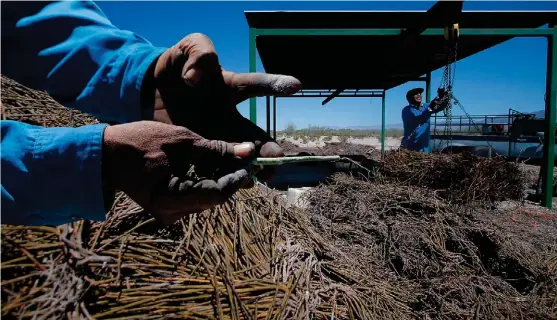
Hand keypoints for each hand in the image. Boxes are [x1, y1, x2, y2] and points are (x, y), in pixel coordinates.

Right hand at [102, 121, 254, 224]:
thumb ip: (215, 149)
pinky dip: (206, 180)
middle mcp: (172, 213)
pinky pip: (196, 196)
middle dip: (231, 177)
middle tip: (243, 156)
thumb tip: (247, 152)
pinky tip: (210, 164)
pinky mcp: (168, 207)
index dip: (237, 178)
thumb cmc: (140, 142)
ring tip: (228, 156)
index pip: (218, 194)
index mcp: (173, 198)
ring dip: (220, 178)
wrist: (106, 154)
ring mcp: (170, 213)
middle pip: (214, 198)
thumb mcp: (182, 140)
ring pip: (207, 198)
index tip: (250, 161)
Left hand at [141, 33, 301, 182]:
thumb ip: (199, 53)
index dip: (275, 84)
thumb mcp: (189, 47)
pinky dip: (221, 174)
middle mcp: (228, 115)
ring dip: (247, 167)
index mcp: (230, 87)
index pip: (255, 85)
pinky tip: (229, 185)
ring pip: (236, 155)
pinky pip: (212, 163)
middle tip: (278, 158)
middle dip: (268, 147)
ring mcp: (213, 134)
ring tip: (257, 177)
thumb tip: (195, 78)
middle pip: (253, 133)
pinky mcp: (196, 147)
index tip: (296, 86)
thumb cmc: (177, 64)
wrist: (150, 88)